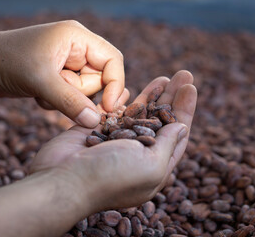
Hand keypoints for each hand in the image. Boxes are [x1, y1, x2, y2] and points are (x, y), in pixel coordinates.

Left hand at [0, 20, 124, 127]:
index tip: (107, 108)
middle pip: (100, 79)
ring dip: (67, 99)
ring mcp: (68, 64)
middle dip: (80, 93)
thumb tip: (95, 121)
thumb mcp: (41, 81)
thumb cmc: (8, 62)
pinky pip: (72, 97)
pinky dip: (57, 101)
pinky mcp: (59, 77)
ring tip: (43, 91)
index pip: (112, 60)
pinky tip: (38, 94)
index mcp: (78, 38)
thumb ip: (70, 102)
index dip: (114, 84)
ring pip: (85, 91)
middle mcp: (77, 49)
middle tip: (58, 91)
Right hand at [30, 70, 196, 210]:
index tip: (190, 88)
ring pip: (139, 114)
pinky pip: (114, 112)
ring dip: (152, 95)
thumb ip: (168, 145)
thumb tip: (182, 127)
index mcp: (154, 167)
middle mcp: (137, 154)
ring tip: (165, 76)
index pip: (177, 136)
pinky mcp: (96, 130)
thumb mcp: (152, 165)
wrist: (64, 179)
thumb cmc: (111, 176)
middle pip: (160, 121)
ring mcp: (116, 141)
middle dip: (172, 98)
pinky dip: (123, 100)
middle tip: (184, 75)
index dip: (185, 111)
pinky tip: (132, 87)